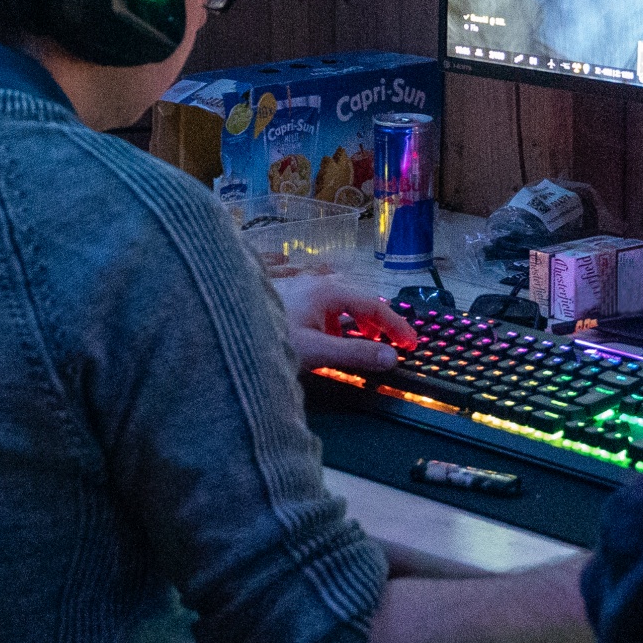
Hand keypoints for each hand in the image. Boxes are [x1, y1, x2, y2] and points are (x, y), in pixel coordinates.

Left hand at [282, 273, 411, 375]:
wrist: (231, 337)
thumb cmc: (272, 340)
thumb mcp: (316, 351)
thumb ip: (355, 354)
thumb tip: (392, 358)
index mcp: (328, 292)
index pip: (374, 306)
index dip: (396, 326)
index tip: (411, 344)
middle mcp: (317, 284)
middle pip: (360, 301)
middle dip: (379, 324)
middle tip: (393, 345)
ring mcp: (303, 290)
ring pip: (342, 304)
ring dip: (358, 323)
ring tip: (365, 342)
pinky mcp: (292, 300)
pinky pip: (325, 308)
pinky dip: (338, 323)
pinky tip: (331, 339)